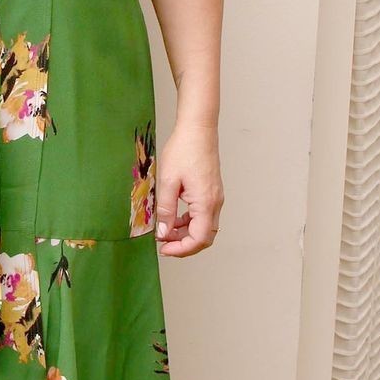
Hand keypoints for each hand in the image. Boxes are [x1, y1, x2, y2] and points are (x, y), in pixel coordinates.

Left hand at [154, 120, 223, 256]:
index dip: (181, 249)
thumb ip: (166, 209)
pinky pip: (203, 216)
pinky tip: (174, 218)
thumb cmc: (184, 150)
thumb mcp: (168, 181)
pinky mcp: (212, 192)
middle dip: (184, 245)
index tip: (164, 249)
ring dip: (186, 234)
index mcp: (205, 203)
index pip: (199, 239)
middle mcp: (215, 203)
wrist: (198, 130)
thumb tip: (164, 232)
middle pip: (205, 237)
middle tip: (164, 244)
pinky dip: (190, 222)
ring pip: (205, 228)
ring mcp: (215, 198)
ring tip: (165, 231)